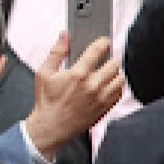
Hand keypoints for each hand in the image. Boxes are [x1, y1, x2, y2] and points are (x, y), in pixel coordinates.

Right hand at [24, 33, 124, 159]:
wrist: (51, 127)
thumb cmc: (46, 101)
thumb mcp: (43, 73)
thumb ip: (56, 52)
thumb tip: (65, 35)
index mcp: (77, 74)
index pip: (99, 49)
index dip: (103, 42)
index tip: (102, 42)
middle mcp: (93, 85)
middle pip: (114, 62)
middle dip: (109, 58)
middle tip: (102, 60)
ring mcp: (101, 97)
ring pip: (120, 77)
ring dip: (114, 72)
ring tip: (104, 73)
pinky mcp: (106, 107)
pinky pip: (120, 91)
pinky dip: (116, 86)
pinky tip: (106, 85)